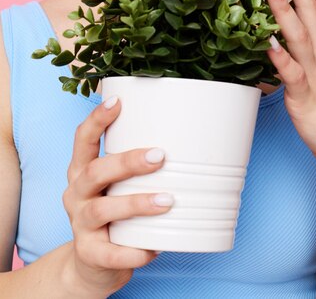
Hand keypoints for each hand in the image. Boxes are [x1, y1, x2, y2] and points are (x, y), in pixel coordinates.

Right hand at [62, 98, 172, 296]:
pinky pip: (111, 253)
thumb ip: (137, 164)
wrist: (92, 263)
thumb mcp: (116, 184)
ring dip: (136, 203)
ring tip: (168, 200)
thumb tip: (189, 136)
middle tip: (160, 156)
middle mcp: (76, 193)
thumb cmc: (114, 212)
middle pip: (94, 171)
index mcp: (81, 170)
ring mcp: (80, 224)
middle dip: (127, 162)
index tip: (117, 102)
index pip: (82, 139)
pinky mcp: (89, 253)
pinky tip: (155, 248)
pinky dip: (134, 250)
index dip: (97, 119)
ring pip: (102, 209)